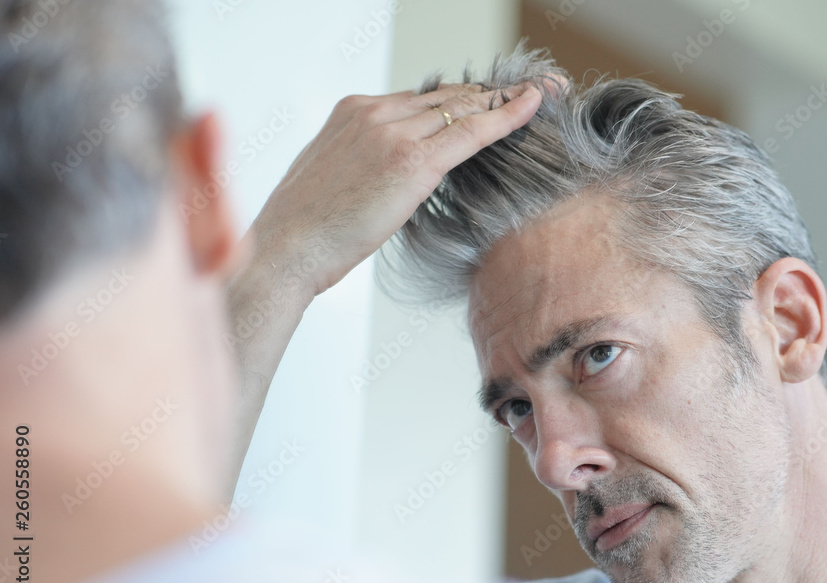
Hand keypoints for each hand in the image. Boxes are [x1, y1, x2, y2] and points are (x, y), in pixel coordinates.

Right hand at [248, 83, 543, 297]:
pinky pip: (470, 132)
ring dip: (505, 101)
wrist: (286, 249)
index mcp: (351, 111)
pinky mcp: (411, 161)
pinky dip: (507, 116)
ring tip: (540, 95)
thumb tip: (386, 171)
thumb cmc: (304, 228)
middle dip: (490, 94)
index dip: (459, 99)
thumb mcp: (332, 177)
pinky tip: (532, 105)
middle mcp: (372, 112)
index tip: (487, 99)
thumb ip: (363, 161)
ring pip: (462, 108)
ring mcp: (392, 132)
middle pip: (446, 96)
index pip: (419, 98)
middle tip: (530, 89)